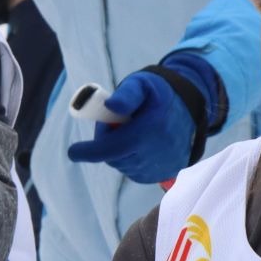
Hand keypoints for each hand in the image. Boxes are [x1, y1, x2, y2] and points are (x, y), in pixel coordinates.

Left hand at [67, 54, 223, 183]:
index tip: (72, 152)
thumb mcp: (143, 85)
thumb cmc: (158, 95)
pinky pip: (132, 171)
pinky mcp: (159, 176)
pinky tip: (140, 145)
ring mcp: (158, 168)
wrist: (188, 113)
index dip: (89, 152)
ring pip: (121, 164)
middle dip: (106, 142)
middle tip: (116, 122)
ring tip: (133, 131)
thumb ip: (126, 95)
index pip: (112, 148)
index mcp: (149, 131)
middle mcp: (154, 153)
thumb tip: (110, 106)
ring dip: (118, 151)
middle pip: (113, 157)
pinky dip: (129, 159)